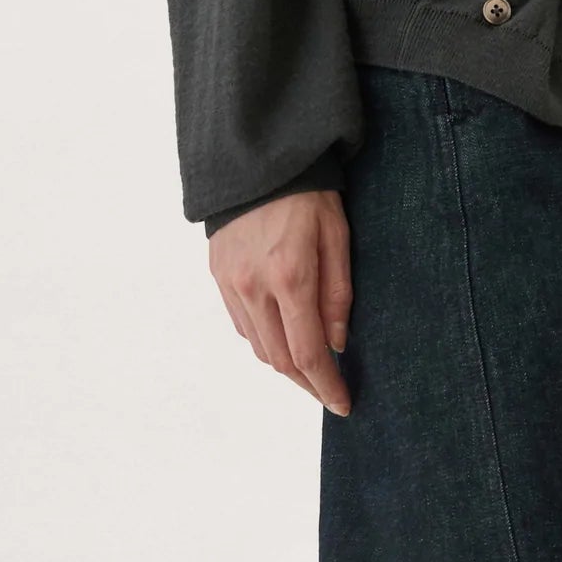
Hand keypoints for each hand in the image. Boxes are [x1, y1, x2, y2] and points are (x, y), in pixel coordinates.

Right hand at [208, 190, 353, 414]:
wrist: (256, 158)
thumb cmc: (307, 192)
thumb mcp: (337, 234)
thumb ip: (338, 293)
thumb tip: (337, 343)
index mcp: (290, 277)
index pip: (308, 353)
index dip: (326, 385)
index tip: (343, 403)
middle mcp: (254, 288)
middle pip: (279, 359)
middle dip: (307, 382)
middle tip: (329, 389)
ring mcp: (231, 284)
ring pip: (258, 346)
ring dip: (284, 364)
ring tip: (309, 365)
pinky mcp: (218, 275)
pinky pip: (240, 324)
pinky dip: (263, 339)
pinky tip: (281, 334)